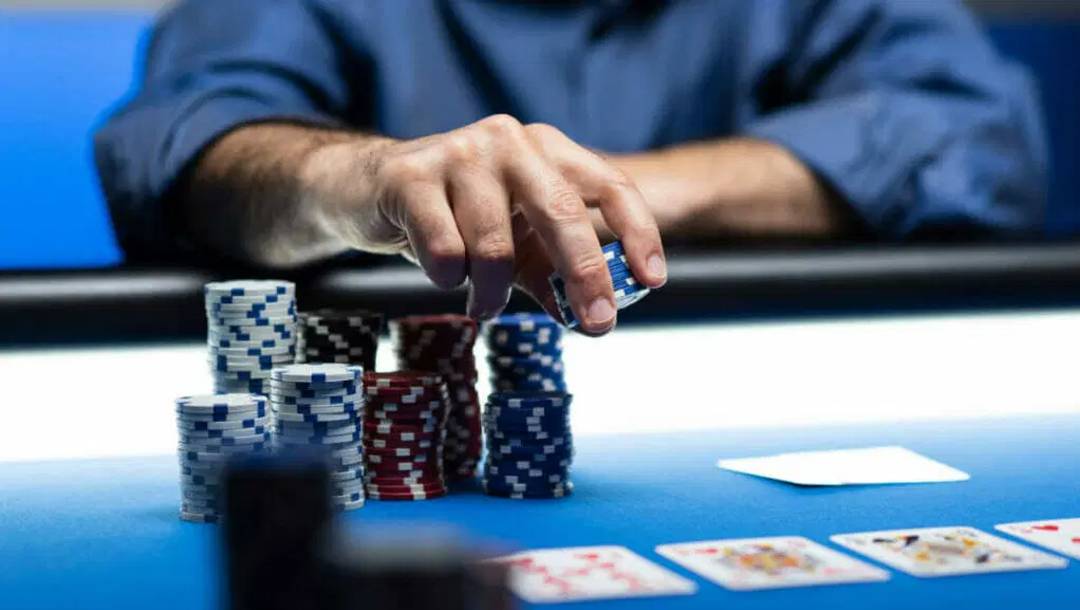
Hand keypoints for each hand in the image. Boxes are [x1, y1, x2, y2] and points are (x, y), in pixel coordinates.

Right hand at [305, 115, 666, 333]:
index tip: (651, 281)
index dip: (638, 232)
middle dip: (585, 275)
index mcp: (547, 149)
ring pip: (495, 246)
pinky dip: (449, 278)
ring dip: (493, 292)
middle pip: (562, 212)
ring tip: (483, 302)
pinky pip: (447, 251)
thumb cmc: (456, 216)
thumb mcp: (515, 242)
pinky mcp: (411, 176)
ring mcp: (460, 152)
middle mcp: (510, 140)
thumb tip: (593, 321)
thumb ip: (552, 274)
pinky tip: (442, 273)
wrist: (367, 190)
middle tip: (598, 324)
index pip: (609, 184)